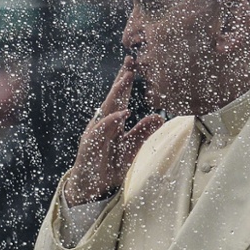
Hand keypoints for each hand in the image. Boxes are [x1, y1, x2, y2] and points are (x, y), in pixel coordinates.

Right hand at [64, 56, 163, 205]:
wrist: (91, 188)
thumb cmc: (109, 165)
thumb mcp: (132, 148)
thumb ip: (143, 133)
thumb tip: (159, 117)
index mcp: (112, 122)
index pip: (121, 98)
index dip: (127, 81)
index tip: (134, 63)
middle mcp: (102, 124)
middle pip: (113, 98)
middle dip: (121, 79)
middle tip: (131, 61)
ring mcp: (94, 134)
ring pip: (107, 109)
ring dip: (117, 93)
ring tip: (127, 78)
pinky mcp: (90, 146)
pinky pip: (101, 131)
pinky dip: (112, 121)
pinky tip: (123, 113)